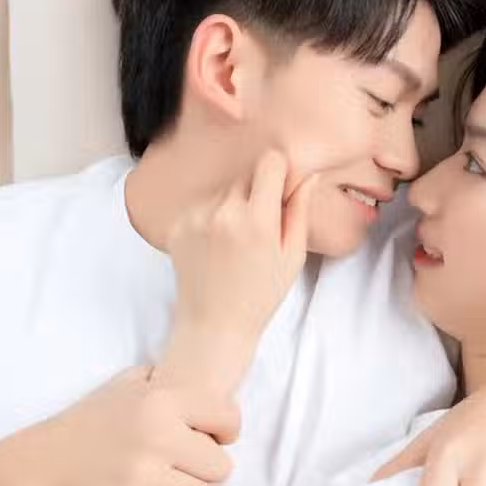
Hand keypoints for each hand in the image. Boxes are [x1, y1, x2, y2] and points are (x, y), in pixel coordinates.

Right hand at [7, 368, 239, 485]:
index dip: (226, 433)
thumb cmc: (85, 428)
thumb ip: (162, 379)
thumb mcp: (121, 387)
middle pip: (221, 467)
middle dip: (207, 471)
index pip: (228, 419)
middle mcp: (155, 439)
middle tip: (185, 470)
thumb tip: (201, 376)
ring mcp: (141, 480)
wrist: (35, 473)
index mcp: (159, 402)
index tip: (213, 440)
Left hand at [166, 151, 317, 359]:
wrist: (213, 324)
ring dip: (233, 204)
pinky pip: (202, 205)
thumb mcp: (292, 256)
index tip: (281, 188)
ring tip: (235, 240)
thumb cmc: (260, 295)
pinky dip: (211, 217)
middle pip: (246, 174)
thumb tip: (309, 176)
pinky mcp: (177, 225)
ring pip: (223, 190)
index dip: (279, 171)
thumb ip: (299, 211)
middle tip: (260, 225)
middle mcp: (223, 212)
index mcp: (257, 219)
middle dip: (257, 191)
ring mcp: (196, 217)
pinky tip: (216, 246)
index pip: (270, 161)